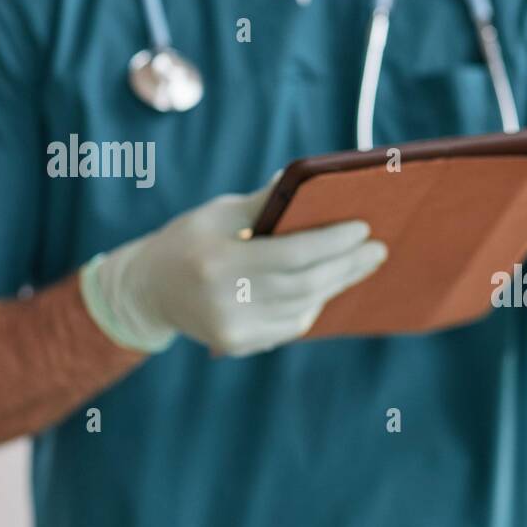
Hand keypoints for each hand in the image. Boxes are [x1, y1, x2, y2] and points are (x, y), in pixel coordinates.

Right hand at [79, 185, 386, 355]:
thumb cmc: (190, 240)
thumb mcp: (219, 213)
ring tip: (361, 264)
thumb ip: (266, 202)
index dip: (332, 242)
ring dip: (336, 284)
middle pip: (305, 284)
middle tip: (377, 249)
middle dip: (347, 265)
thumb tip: (314, 181)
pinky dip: (314, 303)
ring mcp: (232, 329)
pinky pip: (291, 325)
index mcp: (218, 260)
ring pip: (303, 307)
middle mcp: (224, 300)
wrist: (148, 290)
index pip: (292, 254)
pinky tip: (329, 285)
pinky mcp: (239, 345)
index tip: (363, 228)